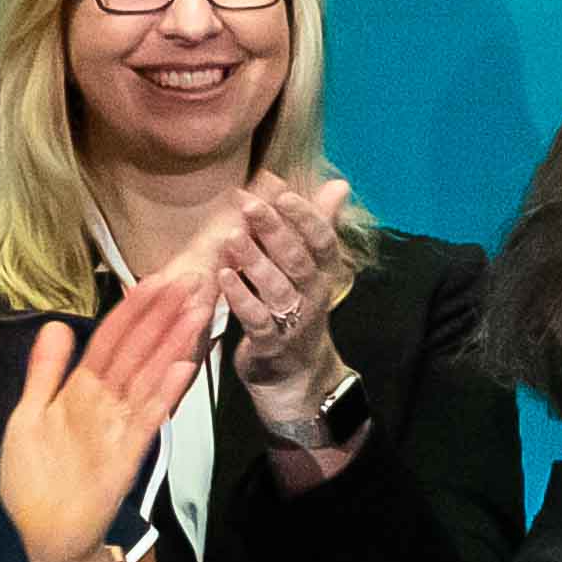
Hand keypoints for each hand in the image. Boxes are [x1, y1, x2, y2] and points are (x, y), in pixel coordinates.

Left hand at [2, 275, 215, 561]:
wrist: (43, 534)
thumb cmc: (33, 480)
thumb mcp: (27, 417)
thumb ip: (44, 373)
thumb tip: (56, 325)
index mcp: (79, 392)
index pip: (109, 343)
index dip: (129, 313)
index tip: (151, 282)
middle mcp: (105, 405)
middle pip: (137, 353)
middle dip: (161, 318)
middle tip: (189, 282)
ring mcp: (119, 428)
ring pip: (150, 378)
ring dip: (173, 345)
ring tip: (197, 312)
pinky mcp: (126, 457)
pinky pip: (147, 420)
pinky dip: (164, 394)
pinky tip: (182, 367)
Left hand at [207, 176, 364, 418]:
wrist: (299, 376)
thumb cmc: (299, 311)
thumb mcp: (313, 269)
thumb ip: (321, 226)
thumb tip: (339, 185)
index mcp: (324, 274)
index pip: (323, 241)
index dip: (306, 217)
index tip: (284, 193)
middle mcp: (313, 296)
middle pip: (298, 260)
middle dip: (274, 231)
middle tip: (250, 204)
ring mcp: (293, 322)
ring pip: (277, 288)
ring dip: (254, 261)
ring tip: (233, 236)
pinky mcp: (271, 344)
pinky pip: (256, 319)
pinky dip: (240, 296)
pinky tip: (223, 275)